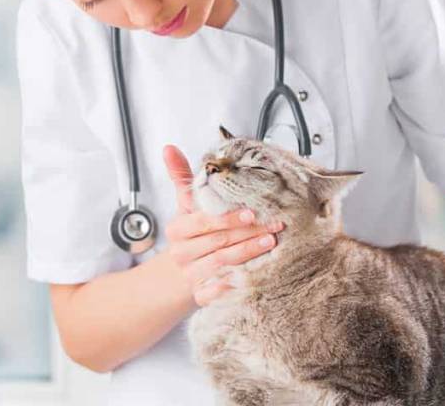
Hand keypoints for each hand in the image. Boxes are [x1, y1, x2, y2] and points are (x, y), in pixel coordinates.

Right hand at [162, 144, 284, 306]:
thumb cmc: (191, 233)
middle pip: (218, 242)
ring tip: (272, 242)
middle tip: (275, 224)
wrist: (178, 273)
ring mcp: (191, 276)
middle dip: (249, 232)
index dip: (228, 217)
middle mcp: (182, 254)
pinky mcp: (201, 296)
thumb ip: (181, 176)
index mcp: (177, 230)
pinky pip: (219, 292)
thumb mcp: (185, 205)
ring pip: (222, 264)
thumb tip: (169, 148)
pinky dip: (237, 284)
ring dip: (249, 254)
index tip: (252, 211)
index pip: (204, 222)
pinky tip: (257, 276)